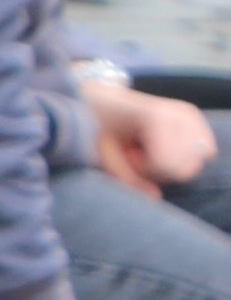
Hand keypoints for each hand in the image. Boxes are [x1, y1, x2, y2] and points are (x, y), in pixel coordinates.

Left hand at [91, 80, 211, 197]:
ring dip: (170, 166)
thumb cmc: (97, 126)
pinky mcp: (196, 121)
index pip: (169, 166)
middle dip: (161, 171)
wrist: (102, 101)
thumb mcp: (103, 154)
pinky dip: (181, 158)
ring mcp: (192, 116)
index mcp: (158, 118)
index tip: (127, 156)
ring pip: (195, 164)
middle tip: (136, 154)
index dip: (146, 171)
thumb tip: (155, 198)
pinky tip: (159, 147)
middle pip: (187, 169)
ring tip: (145, 150)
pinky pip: (201, 155)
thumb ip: (127, 178)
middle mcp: (182, 114)